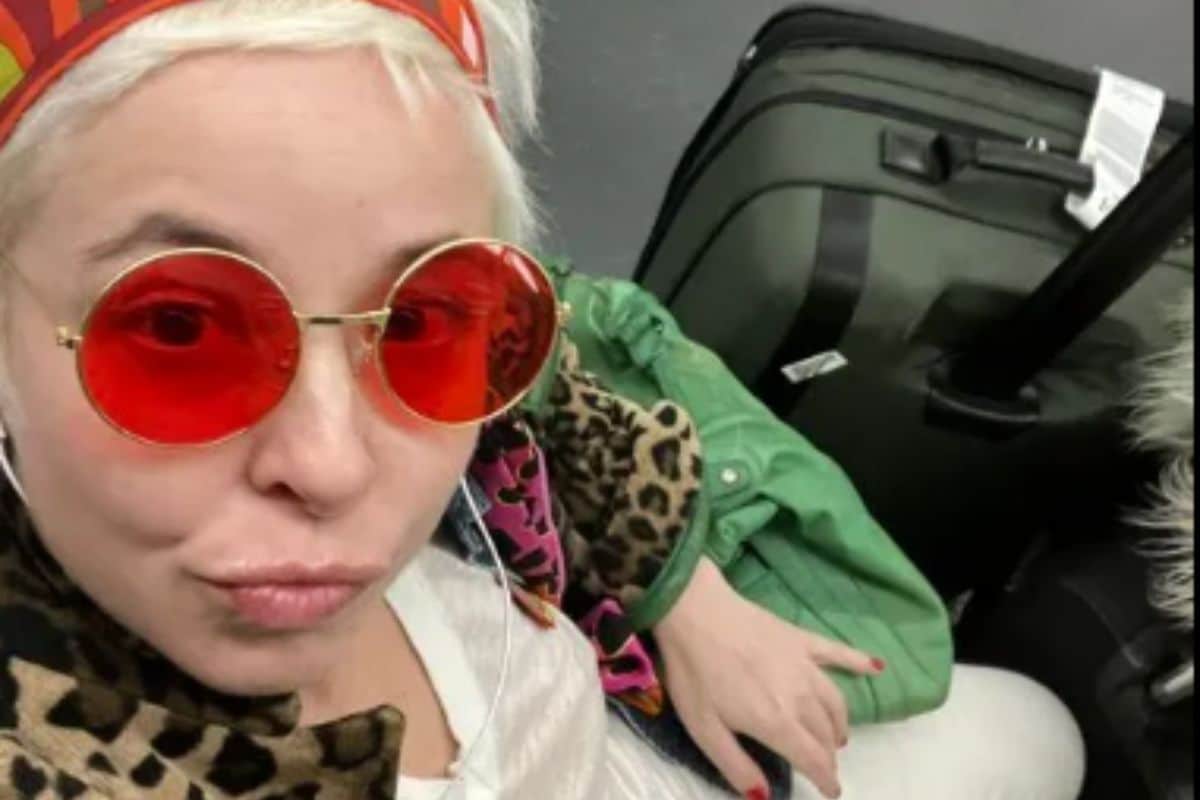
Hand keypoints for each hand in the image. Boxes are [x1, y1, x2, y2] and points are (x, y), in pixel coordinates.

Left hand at [653, 557, 882, 798]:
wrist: (693, 610)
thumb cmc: (694, 672)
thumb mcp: (703, 729)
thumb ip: (735, 765)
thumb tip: (764, 796)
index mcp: (776, 722)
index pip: (813, 759)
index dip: (826, 780)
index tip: (832, 791)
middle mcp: (800, 697)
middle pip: (825, 733)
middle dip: (828, 754)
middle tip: (822, 763)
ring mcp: (804, 665)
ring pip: (835, 702)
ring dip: (840, 723)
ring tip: (837, 735)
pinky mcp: (800, 638)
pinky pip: (838, 652)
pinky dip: (859, 662)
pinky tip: (877, 667)